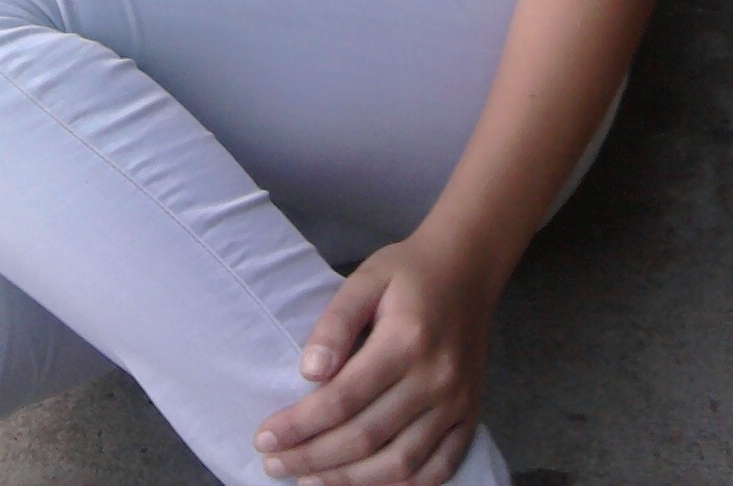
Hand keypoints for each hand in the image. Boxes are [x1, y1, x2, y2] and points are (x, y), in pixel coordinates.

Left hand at [252, 234, 496, 485]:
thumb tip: (308, 372)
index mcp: (406, 340)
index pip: (342, 399)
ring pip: (398, 464)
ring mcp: (456, 404)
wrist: (467, 268)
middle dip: (312, 458)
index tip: (264, 438)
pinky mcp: (468, 417)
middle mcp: (435, 378)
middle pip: (365, 437)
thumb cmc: (407, 272)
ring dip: (349, 481)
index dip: (299, 425)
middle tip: (274, 465)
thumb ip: (335, 322)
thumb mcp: (366, 278)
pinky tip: (364, 485)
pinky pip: (437, 470)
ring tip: (308, 481)